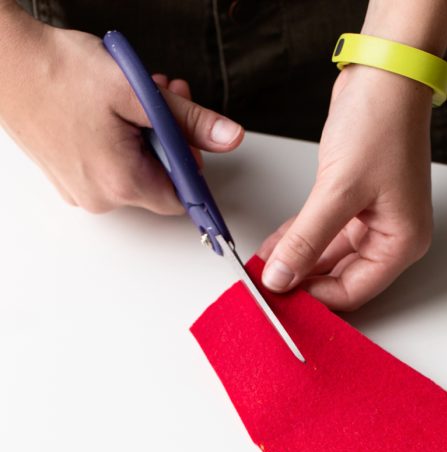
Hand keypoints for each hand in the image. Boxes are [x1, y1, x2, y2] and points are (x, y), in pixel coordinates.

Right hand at [0, 18, 243, 213]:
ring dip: (143, 137)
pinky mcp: (66, 179)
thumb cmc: (60, 73)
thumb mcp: (139, 92)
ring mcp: (80, 191)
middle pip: (157, 181)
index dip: (193, 164)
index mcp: (122, 183)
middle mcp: (100, 198)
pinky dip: (116, 143)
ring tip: (132, 98)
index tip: (193, 137)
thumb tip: (227, 137)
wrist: (4, 62)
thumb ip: (188, 120)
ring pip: (132, 171)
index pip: (182, 197)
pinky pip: (106, 168)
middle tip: (165, 98)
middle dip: (169, 140)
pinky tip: (109, 112)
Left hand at [259, 63, 432, 310]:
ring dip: (297, 261)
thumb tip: (281, 277)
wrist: (386, 72)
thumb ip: (307, 239)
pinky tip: (274, 247)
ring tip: (263, 267)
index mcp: (402, 243)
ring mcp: (375, 219)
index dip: (314, 297)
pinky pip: (325, 233)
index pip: (353, 291)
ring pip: (329, 257)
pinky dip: (300, 239)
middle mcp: (392, 236)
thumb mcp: (338, 190)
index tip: (279, 297)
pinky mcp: (356, 201)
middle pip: (342, 278)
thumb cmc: (382, 122)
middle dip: (303, 282)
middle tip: (267, 286)